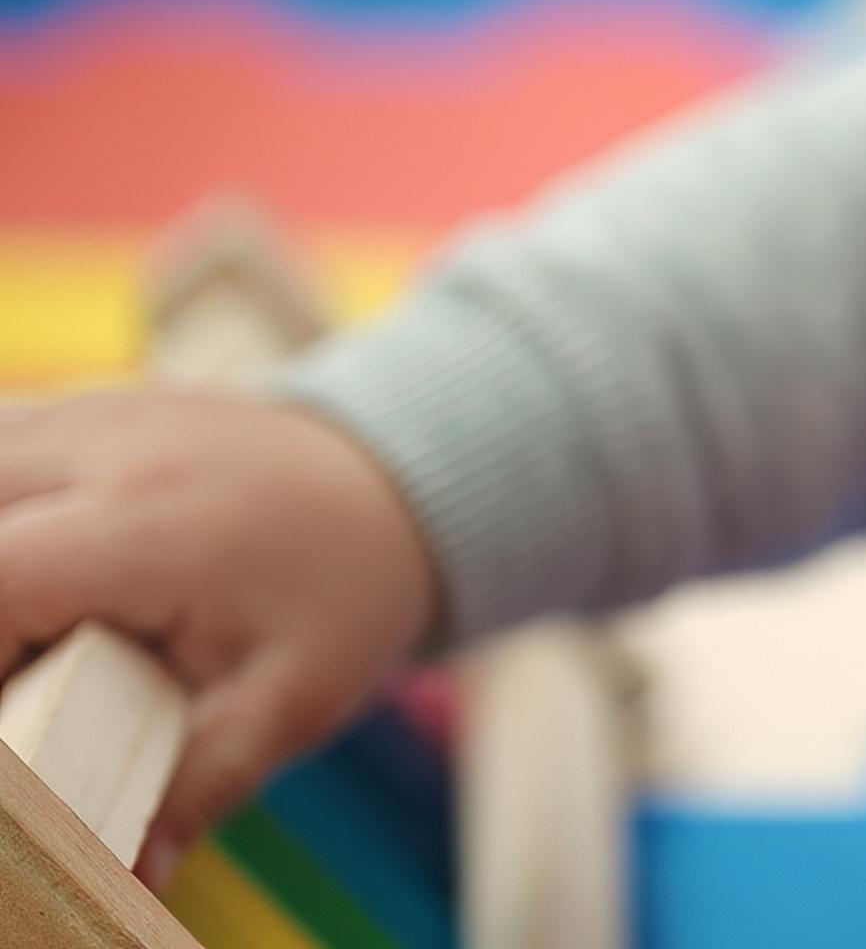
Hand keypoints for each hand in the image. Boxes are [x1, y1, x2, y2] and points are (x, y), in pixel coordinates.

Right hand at [0, 391, 439, 886]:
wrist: (398, 483)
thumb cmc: (347, 590)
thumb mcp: (293, 699)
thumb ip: (200, 785)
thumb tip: (130, 879)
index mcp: (148, 524)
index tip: (11, 720)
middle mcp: (101, 450)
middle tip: (27, 681)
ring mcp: (84, 417)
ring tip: (35, 639)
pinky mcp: (73, 415)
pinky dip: (0, 523)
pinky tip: (36, 585)